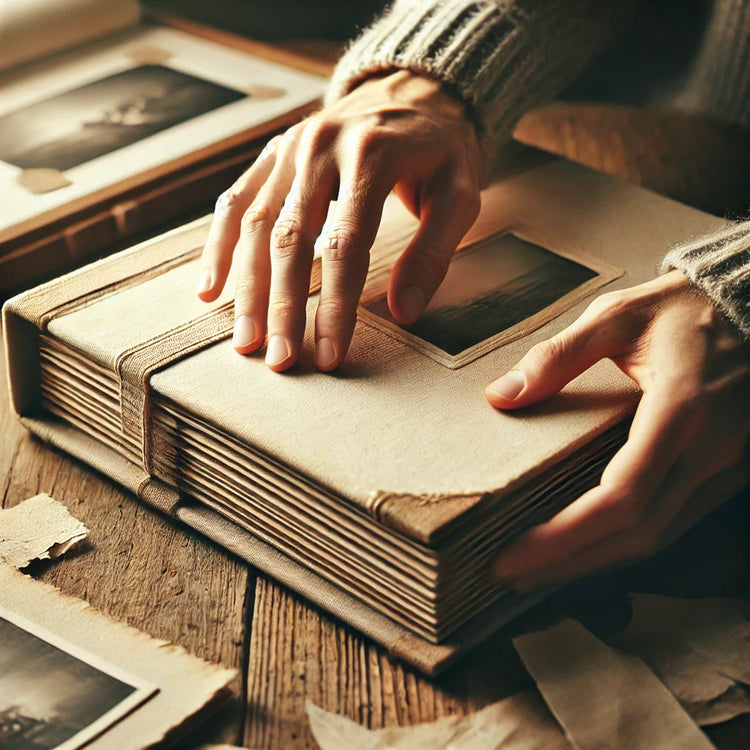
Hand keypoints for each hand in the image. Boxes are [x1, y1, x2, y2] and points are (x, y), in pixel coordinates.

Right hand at [197, 70, 481, 370]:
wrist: (410, 89)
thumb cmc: (439, 150)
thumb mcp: (458, 194)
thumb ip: (433, 252)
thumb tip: (404, 312)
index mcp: (370, 155)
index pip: (345, 245)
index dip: (336, 305)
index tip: (329, 354)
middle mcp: (320, 148)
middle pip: (290, 239)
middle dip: (283, 307)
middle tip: (278, 360)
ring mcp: (288, 149)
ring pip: (254, 225)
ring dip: (247, 288)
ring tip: (244, 340)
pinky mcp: (271, 155)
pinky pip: (234, 202)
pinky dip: (218, 247)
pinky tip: (210, 290)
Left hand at [486, 271, 749, 589]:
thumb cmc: (685, 307)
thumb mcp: (617, 316)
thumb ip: (558, 356)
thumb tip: (502, 395)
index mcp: (680, 411)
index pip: (619, 498)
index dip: (564, 537)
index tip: (514, 554)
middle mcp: (710, 450)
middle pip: (636, 534)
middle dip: (571, 562)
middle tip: (514, 573)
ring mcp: (728, 466)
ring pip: (659, 537)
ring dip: (598, 561)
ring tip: (542, 569)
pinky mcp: (730, 471)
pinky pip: (676, 522)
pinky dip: (629, 543)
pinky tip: (592, 544)